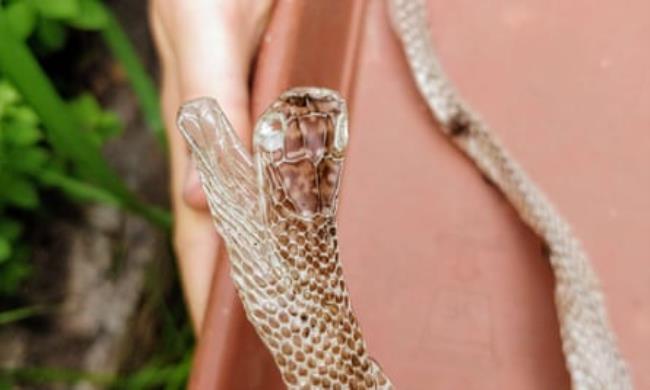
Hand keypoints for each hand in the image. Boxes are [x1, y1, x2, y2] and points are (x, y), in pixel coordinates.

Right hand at [149, 0, 272, 329]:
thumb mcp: (205, 37)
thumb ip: (205, 107)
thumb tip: (196, 199)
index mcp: (196, 133)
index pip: (199, 225)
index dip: (204, 279)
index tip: (219, 330)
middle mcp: (223, 139)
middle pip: (229, 226)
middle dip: (240, 281)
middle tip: (264, 331)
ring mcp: (249, 126)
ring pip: (260, 203)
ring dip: (271, 253)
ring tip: (288, 299)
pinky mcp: (273, 108)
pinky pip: (288, 169)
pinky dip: (296, 208)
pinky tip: (304, 228)